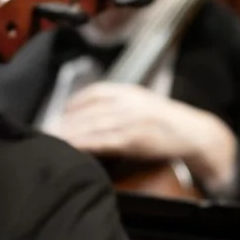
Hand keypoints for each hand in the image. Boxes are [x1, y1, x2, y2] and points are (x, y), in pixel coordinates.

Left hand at [50, 83, 237, 192]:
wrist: (197, 134)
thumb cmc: (168, 125)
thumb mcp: (143, 106)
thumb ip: (119, 107)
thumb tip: (92, 117)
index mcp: (129, 91)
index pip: (93, 93)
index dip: (72, 105)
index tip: (56, 116)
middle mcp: (127, 101)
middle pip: (87, 110)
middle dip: (63, 122)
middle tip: (42, 132)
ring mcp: (130, 119)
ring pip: (91, 125)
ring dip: (68, 134)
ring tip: (50, 141)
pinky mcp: (135, 138)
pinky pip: (103, 140)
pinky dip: (85, 144)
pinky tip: (71, 148)